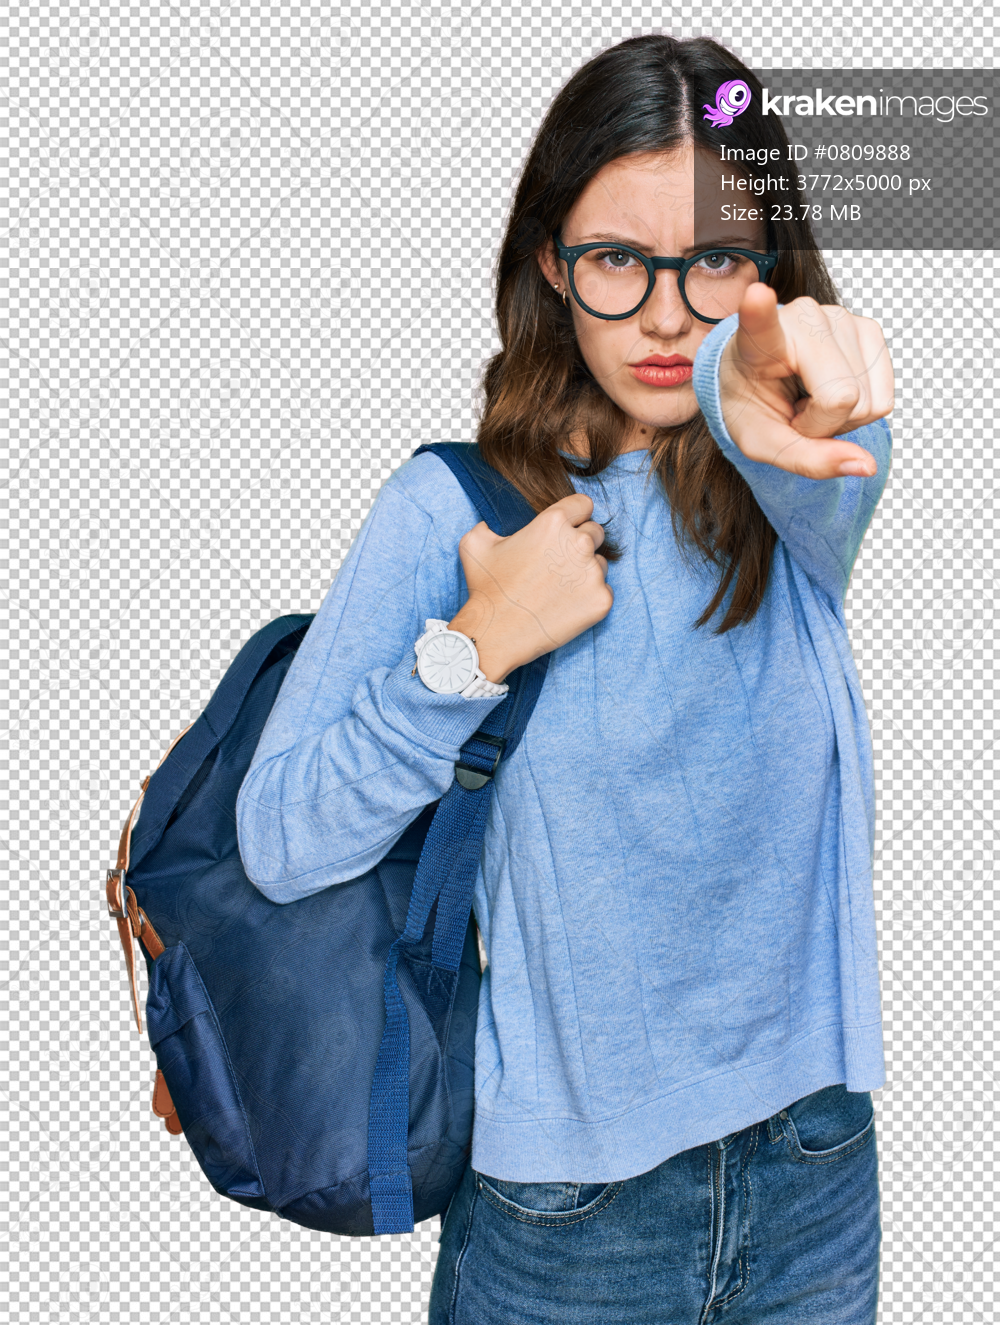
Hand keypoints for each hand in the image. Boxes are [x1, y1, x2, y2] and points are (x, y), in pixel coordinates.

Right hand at [448, 493, 612, 681]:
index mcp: (554, 523)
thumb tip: (489, 526)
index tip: (566, 530)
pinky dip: (589, 597)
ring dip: (585, 572)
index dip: (574, 516)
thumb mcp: (475, 546)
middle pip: (595, 533)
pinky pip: (604, 590)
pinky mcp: (602, 600)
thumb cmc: (487, 589)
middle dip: (581, 544)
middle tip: (559, 564)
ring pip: (600, 564)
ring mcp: (594, 573)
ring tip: (558, 589)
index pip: (583, 505)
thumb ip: (488, 527)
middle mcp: (579, 543)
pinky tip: (566, 606)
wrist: (496, 634)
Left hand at [718, 283, 893, 478]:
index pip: (761, 324)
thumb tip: (866, 466)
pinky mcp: (870, 329)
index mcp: (759, 342)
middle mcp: (804, 318)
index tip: (755, 295)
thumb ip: (807, 460)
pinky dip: (860, 409)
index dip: (760, 313)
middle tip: (795, 411)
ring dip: (841, 417)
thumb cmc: (755, 405)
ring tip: (810, 399)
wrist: (764, 379)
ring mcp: (842, 318)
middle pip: (842, 397)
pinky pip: (884, 399)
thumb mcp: (762, 444)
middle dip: (822, 424)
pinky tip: (831, 392)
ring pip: (869, 402)